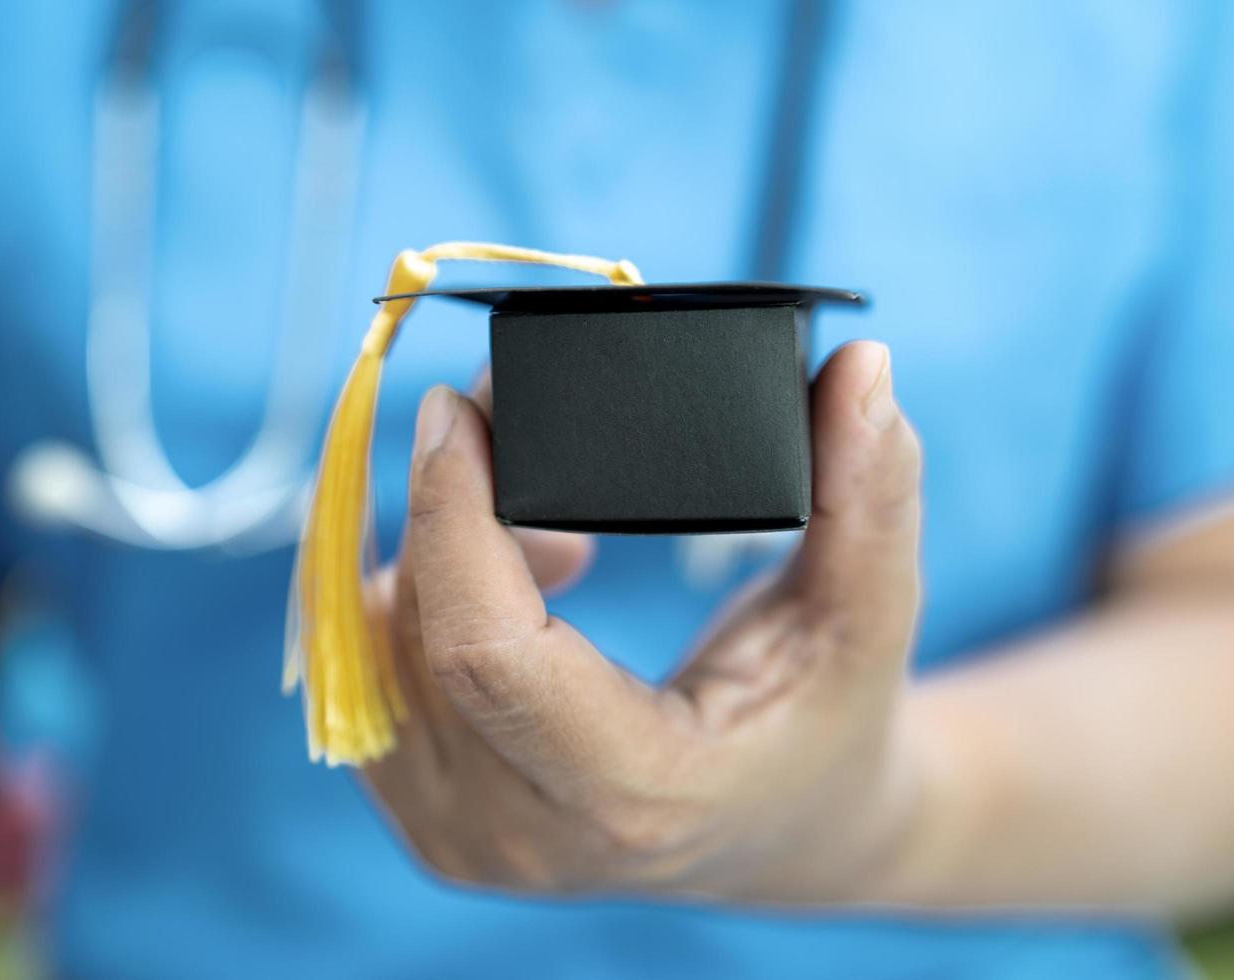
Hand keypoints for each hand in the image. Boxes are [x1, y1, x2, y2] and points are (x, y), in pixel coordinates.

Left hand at [364, 341, 925, 903]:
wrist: (781, 832)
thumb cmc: (827, 722)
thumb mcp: (869, 617)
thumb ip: (873, 496)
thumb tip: (862, 367)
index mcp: (632, 792)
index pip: (485, 648)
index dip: (453, 512)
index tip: (463, 407)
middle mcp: (521, 836)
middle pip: (415, 635)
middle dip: (439, 507)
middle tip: (504, 426)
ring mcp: (459, 839)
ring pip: (371, 652)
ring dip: (424, 551)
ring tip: (539, 527)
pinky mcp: (424, 819)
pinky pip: (361, 679)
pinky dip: (405, 599)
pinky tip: (495, 579)